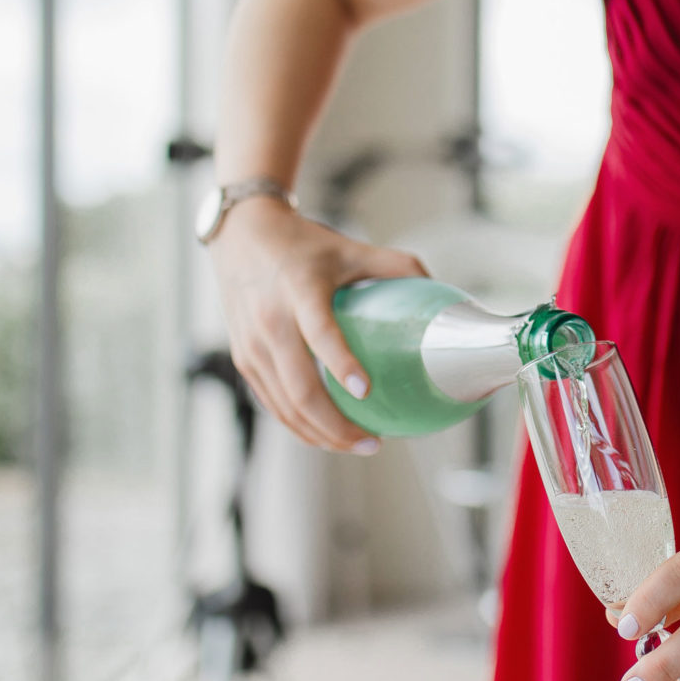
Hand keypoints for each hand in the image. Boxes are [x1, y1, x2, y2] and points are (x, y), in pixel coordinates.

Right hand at [207, 196, 427, 452]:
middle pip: (299, 388)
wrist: (240, 235)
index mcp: (299, 291)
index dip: (341, 364)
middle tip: (373, 442)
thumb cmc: (302, 244)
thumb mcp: (350, 247)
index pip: (319, 333)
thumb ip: (395, 266)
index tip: (366, 391)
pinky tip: (329, 434)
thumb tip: (439, 291)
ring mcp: (251, 345)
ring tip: (358, 445)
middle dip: (336, 426)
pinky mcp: (243, 359)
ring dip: (321, 435)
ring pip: (284, 406)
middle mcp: (270, 322)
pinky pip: (272, 403)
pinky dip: (300, 426)